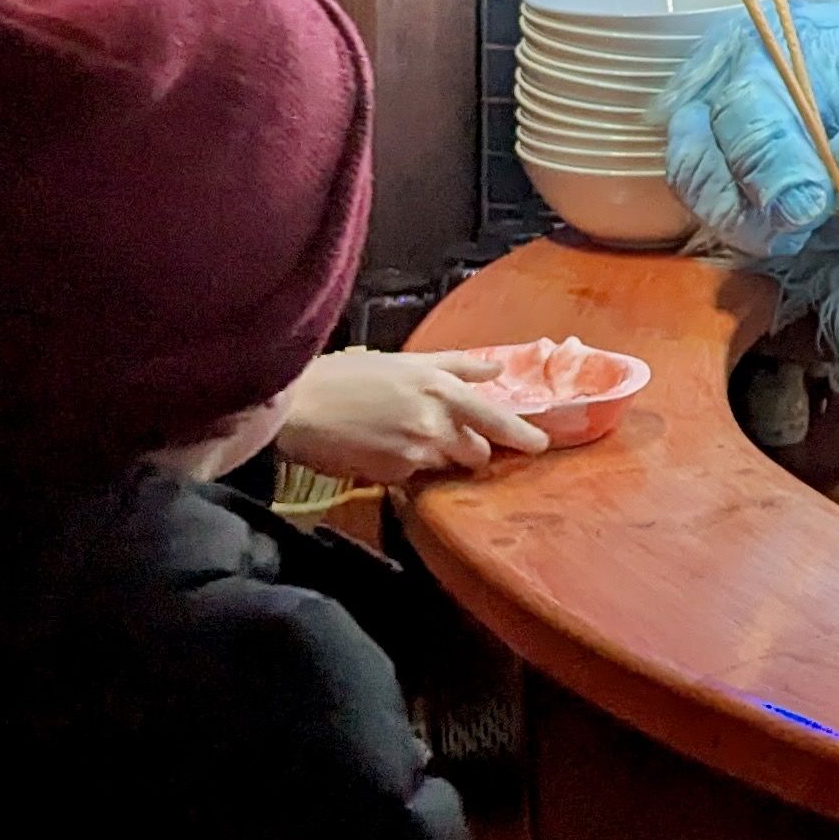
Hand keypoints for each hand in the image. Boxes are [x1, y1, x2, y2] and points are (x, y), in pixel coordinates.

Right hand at [269, 349, 547, 484]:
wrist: (298, 406)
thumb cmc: (347, 375)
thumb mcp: (405, 361)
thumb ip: (456, 365)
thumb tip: (496, 367)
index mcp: (441, 389)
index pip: (497, 419)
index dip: (522, 435)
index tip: (540, 445)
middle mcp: (435, 424)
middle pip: (478, 453)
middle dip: (472, 450)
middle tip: (450, 437)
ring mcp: (415, 454)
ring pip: (447, 466)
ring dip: (438, 458)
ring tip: (406, 437)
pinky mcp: (393, 477)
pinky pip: (415, 478)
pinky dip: (407, 467)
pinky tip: (383, 448)